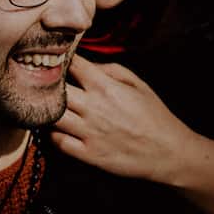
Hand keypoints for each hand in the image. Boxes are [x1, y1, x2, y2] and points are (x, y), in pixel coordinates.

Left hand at [50, 55, 195, 183]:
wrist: (168, 152)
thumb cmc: (154, 116)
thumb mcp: (138, 84)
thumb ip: (111, 69)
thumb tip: (87, 65)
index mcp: (106, 87)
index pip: (72, 64)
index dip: (61, 59)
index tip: (57, 60)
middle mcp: (94, 108)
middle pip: (54, 90)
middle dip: (46, 85)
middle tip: (44, 86)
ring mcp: (89, 132)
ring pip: (51, 116)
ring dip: (46, 111)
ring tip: (48, 109)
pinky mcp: (88, 154)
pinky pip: (58, 142)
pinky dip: (53, 134)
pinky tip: (58, 129)